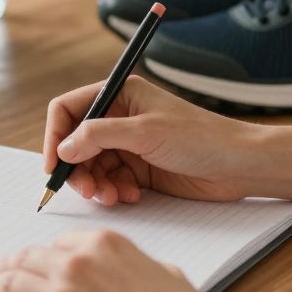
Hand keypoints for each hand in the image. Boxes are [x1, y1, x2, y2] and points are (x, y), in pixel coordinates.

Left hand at [0, 228, 251, 291]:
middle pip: (28, 257)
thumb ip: (143, 266)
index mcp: (103, 244)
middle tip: (0, 269)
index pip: (62, 242)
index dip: (50, 255)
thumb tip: (141, 274)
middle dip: (12, 263)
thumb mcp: (168, 274)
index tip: (42, 262)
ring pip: (9, 284)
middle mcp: (74, 265)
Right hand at [43, 76, 266, 203]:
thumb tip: (64, 148)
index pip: (69, 109)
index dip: (55, 137)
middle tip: (87, 191)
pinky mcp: (139, 169)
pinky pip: (110, 181)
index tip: (53, 166)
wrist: (238, 165)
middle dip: (77, 168)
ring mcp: (129, 144)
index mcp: (120, 94)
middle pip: (76, 143)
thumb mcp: (145, 132)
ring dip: (95, 185)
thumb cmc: (200, 137)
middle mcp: (120, 117)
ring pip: (91, 166)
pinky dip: (113, 192)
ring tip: (112, 197)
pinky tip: (131, 196)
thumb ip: (99, 136)